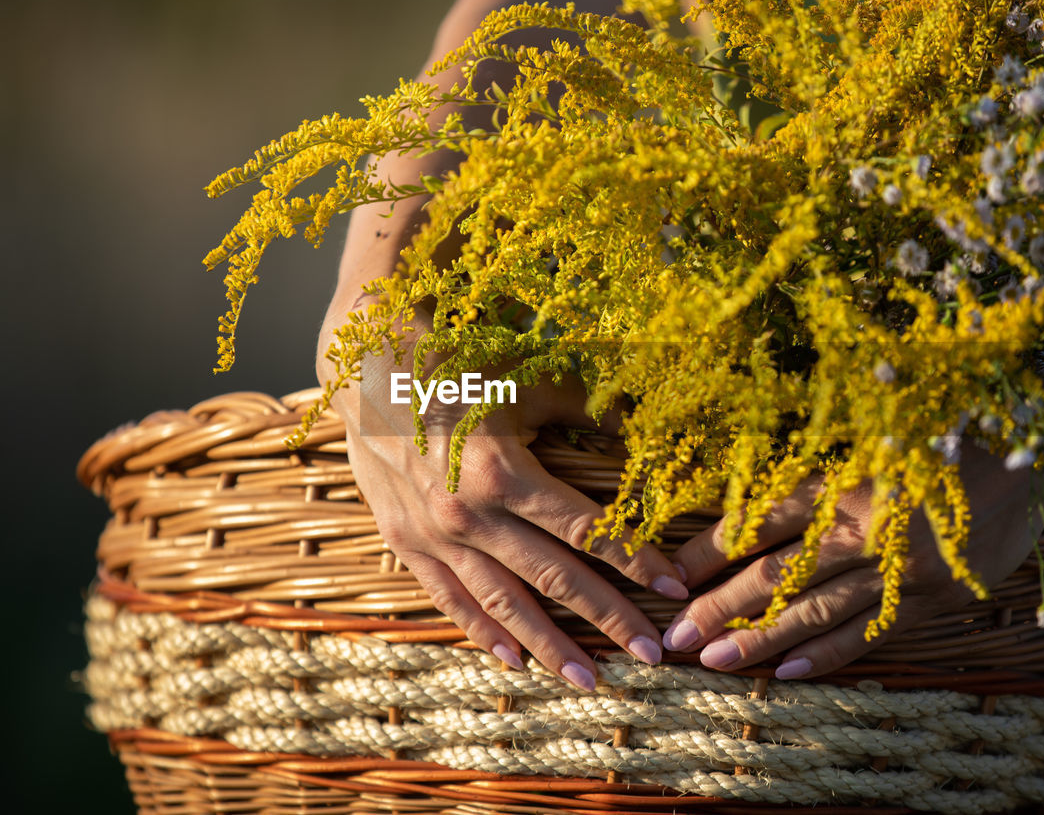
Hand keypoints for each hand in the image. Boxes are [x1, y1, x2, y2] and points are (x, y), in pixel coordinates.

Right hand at [330, 315, 687, 691]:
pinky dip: (482, 631)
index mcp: (504, 471)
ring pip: (502, 602)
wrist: (369, 365)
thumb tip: (648, 427)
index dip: (635, 562)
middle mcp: (468, 514)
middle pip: (553, 577)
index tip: (673, 589)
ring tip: (590, 679)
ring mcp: (433, 534)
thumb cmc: (461, 363)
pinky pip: (449, 597)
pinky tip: (513, 661)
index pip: (586, 531)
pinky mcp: (404, 541)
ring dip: (549, 644)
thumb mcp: (532, 378)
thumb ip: (592, 410)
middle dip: (608, 618)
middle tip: (651, 653)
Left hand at [662, 440, 1032, 677]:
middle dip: (718, 605)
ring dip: (760, 638)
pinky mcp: (933, 597)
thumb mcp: (870, 437)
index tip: (667, 574)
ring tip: (713, 660)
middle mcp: (865, 527)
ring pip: (817, 611)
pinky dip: (827, 654)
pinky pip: (870, 633)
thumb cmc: (939, 434)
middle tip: (673, 636)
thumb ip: (815, 474)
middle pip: (776, 573)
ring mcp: (900, 568)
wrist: (1030, 452)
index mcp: (843, 480)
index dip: (708, 550)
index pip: (759, 521)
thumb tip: (744, 508)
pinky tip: (786, 672)